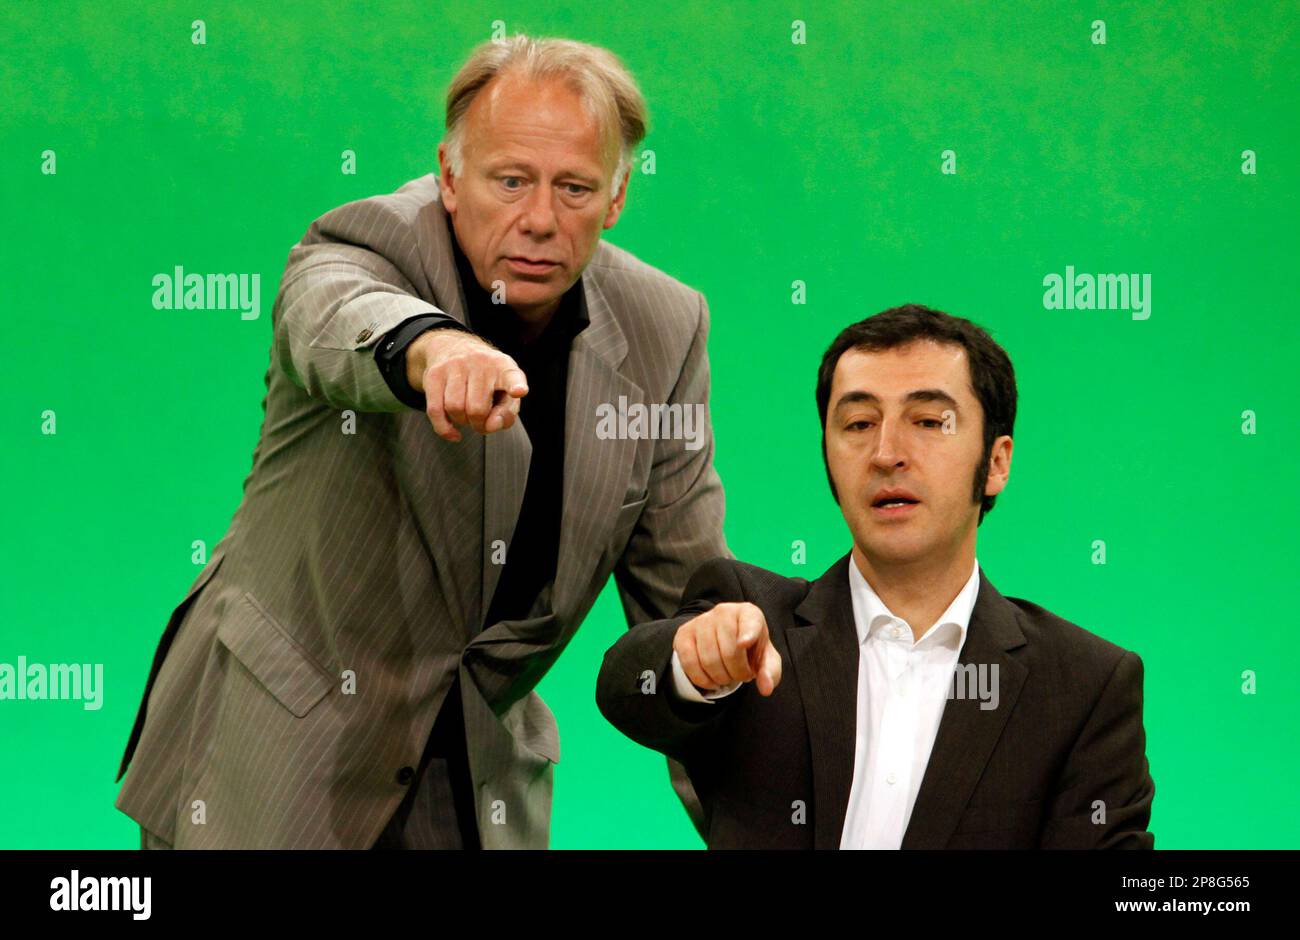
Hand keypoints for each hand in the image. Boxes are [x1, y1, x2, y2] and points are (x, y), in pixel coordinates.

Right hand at [406, 329, 527, 441]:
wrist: (454, 348)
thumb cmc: (487, 380)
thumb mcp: (505, 392)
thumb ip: (506, 414)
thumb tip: (490, 426)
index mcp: (504, 367)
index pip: (512, 377)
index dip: (516, 385)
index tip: (519, 391)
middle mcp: (481, 362)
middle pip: (477, 408)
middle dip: (478, 424)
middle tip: (481, 421)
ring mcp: (455, 365)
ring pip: (454, 408)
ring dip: (462, 422)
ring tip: (467, 416)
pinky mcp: (435, 374)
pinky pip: (435, 410)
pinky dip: (444, 428)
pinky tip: (453, 433)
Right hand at [673, 602, 781, 696]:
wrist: (725, 640)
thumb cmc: (750, 650)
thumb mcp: (765, 660)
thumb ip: (770, 673)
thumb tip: (766, 688)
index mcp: (748, 613)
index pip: (749, 622)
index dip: (747, 633)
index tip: (744, 644)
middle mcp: (724, 611)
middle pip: (729, 652)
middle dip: (738, 673)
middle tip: (741, 675)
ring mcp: (701, 621)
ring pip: (709, 660)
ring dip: (721, 678)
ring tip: (727, 675)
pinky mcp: (684, 633)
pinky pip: (689, 663)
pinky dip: (702, 679)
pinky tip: (711, 680)